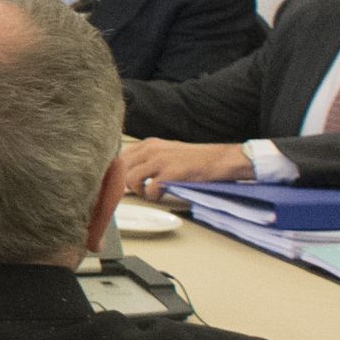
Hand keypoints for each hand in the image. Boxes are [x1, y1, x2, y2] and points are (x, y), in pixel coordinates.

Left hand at [121, 139, 251, 195]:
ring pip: (130, 178)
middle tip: (138, 190)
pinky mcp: (170, 173)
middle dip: (125, 182)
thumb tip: (130, 174)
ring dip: (138, 190)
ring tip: (150, 193)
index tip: (124, 182)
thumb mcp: (168, 151)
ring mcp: (160, 160)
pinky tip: (162, 195)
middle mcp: (151, 149)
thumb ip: (149, 159)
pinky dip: (153, 196)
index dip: (119, 172)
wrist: (220, 159)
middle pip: (121, 168)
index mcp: (149, 144)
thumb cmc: (196, 159)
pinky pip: (150, 189)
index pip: (120, 157)